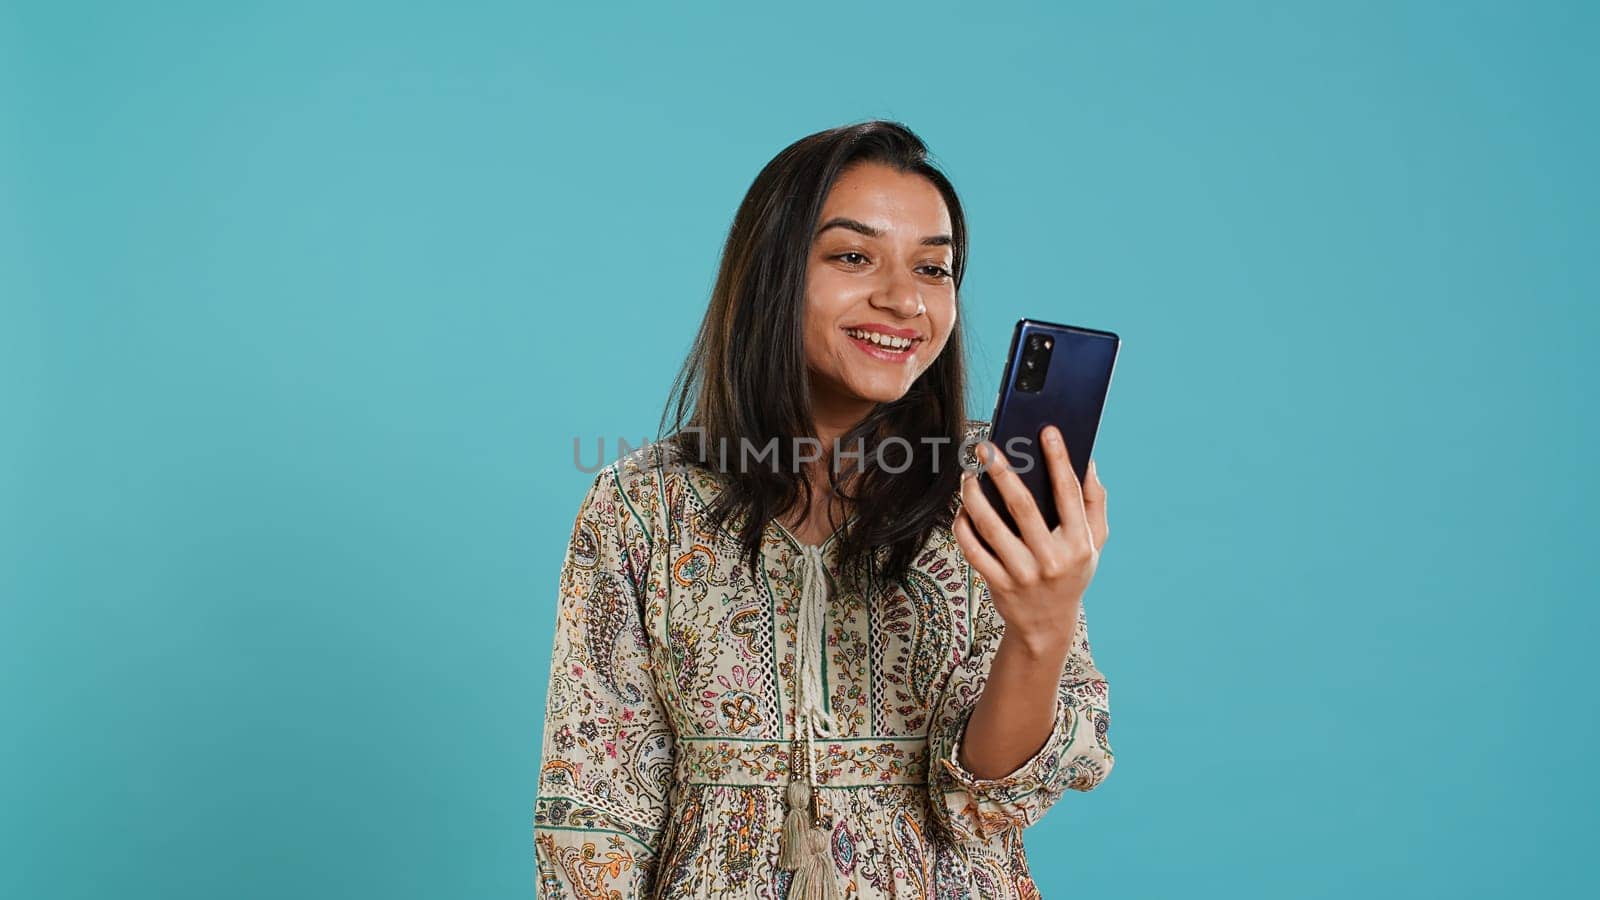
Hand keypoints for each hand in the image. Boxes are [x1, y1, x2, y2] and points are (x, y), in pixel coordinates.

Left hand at [953, 427, 1108, 653]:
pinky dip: (963, 527)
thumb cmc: (1071, 573)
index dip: (1059, 460)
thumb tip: (1088, 463)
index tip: (1047, 431)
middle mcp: (1051, 559)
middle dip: (1001, 472)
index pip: (1068, 493)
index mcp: (1079, 543)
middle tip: (985, 447)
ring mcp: (1023, 574)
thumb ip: (1094, 504)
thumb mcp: (1095, 543)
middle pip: (1021, 506)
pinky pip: (974, 550)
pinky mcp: (998, 585)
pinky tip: (961, 509)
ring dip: (974, 496)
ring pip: (991, 526)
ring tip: (967, 475)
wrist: (1047, 626)